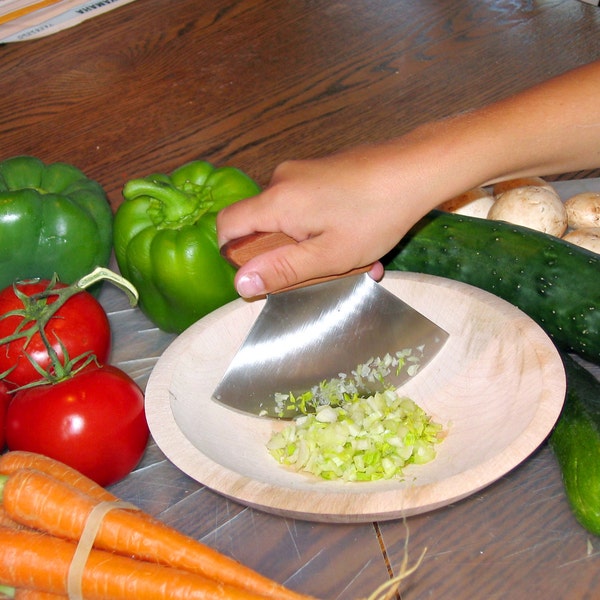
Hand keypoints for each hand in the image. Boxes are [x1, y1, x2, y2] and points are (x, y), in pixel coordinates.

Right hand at [217, 142, 438, 296]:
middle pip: (261, 224)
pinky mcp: (321, 170)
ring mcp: (303, 172)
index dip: (233, 253)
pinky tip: (355, 236)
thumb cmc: (375, 216)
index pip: (227, 225)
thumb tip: (241, 284)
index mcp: (277, 201)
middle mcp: (282, 180)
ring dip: (311, 242)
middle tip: (324, 269)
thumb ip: (282, 270)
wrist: (416, 169)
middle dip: (287, 253)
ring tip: (350, 256)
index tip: (264, 271)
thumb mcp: (329, 256)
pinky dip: (323, 225)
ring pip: (289, 217)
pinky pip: (307, 204)